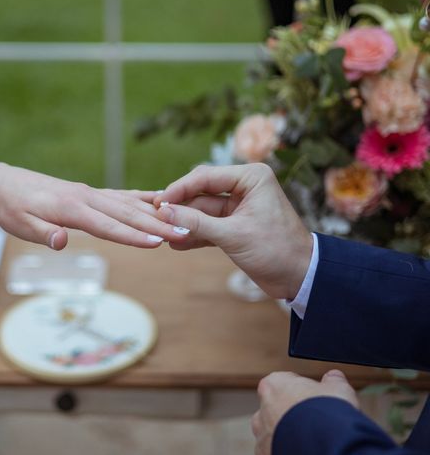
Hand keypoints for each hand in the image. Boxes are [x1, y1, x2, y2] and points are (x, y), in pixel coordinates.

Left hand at [0, 163, 189, 249]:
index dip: (133, 236)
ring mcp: (91, 193)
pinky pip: (122, 195)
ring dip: (155, 214)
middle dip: (156, 225)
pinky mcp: (90, 193)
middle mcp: (86, 197)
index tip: (159, 242)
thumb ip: (43, 234)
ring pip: (129, 203)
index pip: (108, 226)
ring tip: (182, 221)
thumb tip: (61, 241)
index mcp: (71, 209)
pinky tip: (159, 200)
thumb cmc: (12, 209)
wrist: (5, 183)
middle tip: (185, 234)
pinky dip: (142, 198)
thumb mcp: (19, 226)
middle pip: (127, 213)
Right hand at [154, 163, 312, 299]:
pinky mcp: (234, 225)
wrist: (300, 277)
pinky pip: (208, 225)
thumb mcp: (233, 235)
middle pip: (200, 192)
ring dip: (184, 223)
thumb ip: (196, 222)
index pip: (205, 177)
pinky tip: (176, 244)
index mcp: (251, 177)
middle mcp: (244, 187)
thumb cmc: (276, 250)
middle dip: (180, 207)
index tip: (158, 202)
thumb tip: (163, 212)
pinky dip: (194, 234)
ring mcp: (238, 206)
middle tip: (155, 217)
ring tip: (162, 234)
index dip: (179, 189)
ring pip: (201, 210)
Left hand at [252, 370, 358, 454]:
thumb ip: (333, 381)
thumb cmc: (329, 416)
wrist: (327, 450)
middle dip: (292, 413)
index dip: (302, 390)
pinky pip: (274, 451)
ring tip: (311, 440)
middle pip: (275, 408)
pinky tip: (305, 451)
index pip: (284, 383)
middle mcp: (262, 409)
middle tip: (314, 421)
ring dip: (287, 435)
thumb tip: (334, 377)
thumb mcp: (338, 390)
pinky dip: (286, 451)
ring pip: (273, 432)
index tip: (315, 398)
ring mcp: (262, 435)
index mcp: (274, 385)